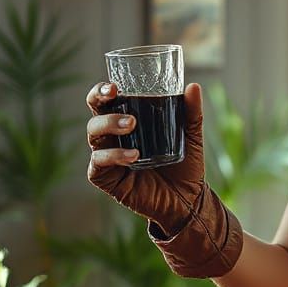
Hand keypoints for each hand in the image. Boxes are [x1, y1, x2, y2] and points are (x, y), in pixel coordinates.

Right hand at [86, 80, 243, 277]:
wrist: (189, 201)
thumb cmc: (186, 166)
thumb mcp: (192, 137)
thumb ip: (191, 113)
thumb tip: (194, 86)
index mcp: (127, 123)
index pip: (106, 102)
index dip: (102, 91)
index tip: (114, 85)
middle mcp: (113, 139)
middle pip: (95, 114)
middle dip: (98, 101)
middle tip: (115, 95)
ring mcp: (108, 159)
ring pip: (94, 135)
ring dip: (109, 124)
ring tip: (132, 124)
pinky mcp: (108, 180)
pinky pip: (99, 164)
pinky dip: (113, 156)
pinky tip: (133, 155)